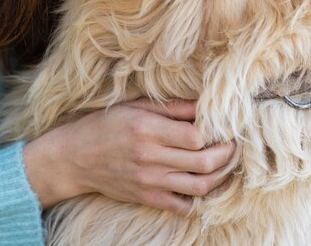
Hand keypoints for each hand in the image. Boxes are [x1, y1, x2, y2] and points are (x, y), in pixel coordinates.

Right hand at [23, 99, 235, 214]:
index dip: (215, 133)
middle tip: (234, 146)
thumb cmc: (105, 125)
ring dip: (221, 177)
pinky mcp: (147, 197)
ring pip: (199, 187)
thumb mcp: (135, 106)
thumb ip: (170, 108)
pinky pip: (183, 206)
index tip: (223, 126)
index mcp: (148, 129)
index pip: (195, 136)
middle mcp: (150, 157)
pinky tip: (205, 185)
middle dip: (227, 155)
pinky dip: (199, 199)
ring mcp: (149, 181)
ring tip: (226, 164)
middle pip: (203, 162)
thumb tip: (202, 106)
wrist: (76, 157)